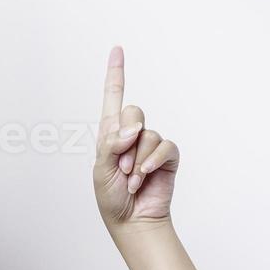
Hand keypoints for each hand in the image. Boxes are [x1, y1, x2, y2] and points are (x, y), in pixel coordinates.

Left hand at [93, 44, 179, 228]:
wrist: (131, 220)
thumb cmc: (111, 197)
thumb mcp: (102, 168)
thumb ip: (112, 144)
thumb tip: (133, 128)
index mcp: (111, 133)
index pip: (114, 97)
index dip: (116, 73)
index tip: (117, 49)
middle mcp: (132, 134)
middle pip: (134, 112)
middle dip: (125, 139)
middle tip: (122, 165)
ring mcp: (151, 145)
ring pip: (148, 134)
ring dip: (137, 159)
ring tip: (132, 179)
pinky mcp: (168, 157)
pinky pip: (165, 146)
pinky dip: (153, 161)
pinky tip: (145, 176)